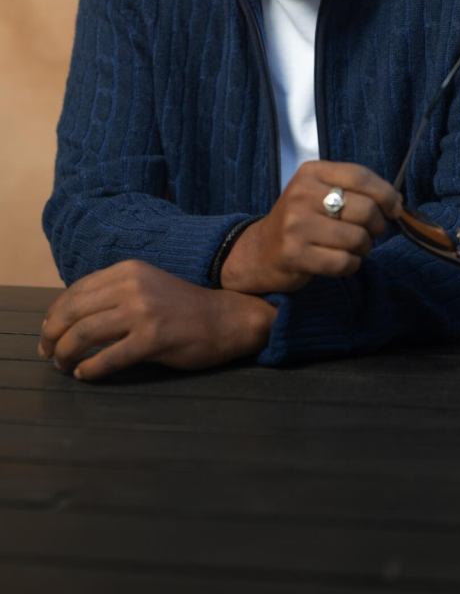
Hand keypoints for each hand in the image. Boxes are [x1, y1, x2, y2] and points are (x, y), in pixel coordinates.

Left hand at [37, 260, 276, 380]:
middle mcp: (132, 286)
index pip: (76, 290)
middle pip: (73, 312)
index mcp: (128, 269)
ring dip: (64, 355)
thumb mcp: (147, 284)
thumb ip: (114, 292)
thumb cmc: (184, 307)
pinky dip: (89, 370)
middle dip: (51, 336)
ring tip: (62, 366)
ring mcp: (143, 312)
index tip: (47, 332)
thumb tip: (70, 316)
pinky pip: (108, 358)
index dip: (55, 314)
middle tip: (46, 353)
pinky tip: (84, 375)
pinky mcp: (153, 339)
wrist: (226, 319)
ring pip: (84, 335)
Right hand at [220, 160, 402, 294]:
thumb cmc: (301, 220)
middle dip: (377, 226)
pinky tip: (341, 261)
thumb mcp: (320, 193)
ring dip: (363, 248)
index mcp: (311, 173)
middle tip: (369, 233)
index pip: (360, 176)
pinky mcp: (295, 254)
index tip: (395, 209)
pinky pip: (344, 262)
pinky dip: (351, 265)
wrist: (259, 251)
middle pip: (365, 209)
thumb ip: (355, 191)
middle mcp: (301, 194)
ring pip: (357, 238)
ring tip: (351, 248)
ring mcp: (296, 225)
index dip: (386, 194)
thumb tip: (398, 201)